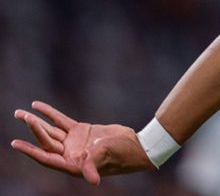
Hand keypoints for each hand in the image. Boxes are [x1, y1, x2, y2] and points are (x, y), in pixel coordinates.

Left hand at [11, 101, 153, 184]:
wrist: (136, 147)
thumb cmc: (122, 155)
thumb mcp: (106, 157)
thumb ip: (94, 165)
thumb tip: (93, 181)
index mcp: (71, 164)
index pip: (46, 157)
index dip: (30, 150)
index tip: (15, 143)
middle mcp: (69, 154)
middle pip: (46, 141)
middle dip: (33, 129)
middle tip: (21, 116)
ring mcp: (74, 142)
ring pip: (50, 130)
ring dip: (36, 122)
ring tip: (21, 112)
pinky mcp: (81, 131)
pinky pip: (61, 121)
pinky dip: (50, 114)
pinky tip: (38, 106)